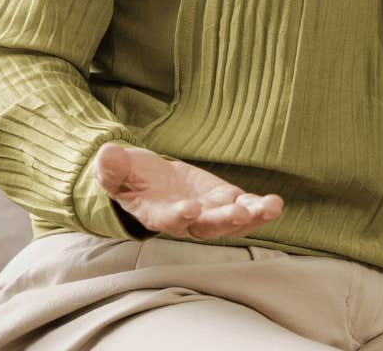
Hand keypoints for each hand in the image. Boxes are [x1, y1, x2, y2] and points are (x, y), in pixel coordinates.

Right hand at [94, 142, 284, 239]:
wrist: (149, 180)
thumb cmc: (130, 176)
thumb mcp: (116, 168)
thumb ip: (112, 166)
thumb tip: (107, 155)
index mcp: (156, 214)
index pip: (168, 220)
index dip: (178, 216)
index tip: (189, 209)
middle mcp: (186, 220)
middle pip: (206, 226)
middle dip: (224, 221)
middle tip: (239, 213)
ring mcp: (209, 212)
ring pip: (231, 222)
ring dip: (252, 217)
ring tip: (270, 208)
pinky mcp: (224, 200)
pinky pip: (245, 208)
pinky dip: (259, 208)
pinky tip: (274, 203)